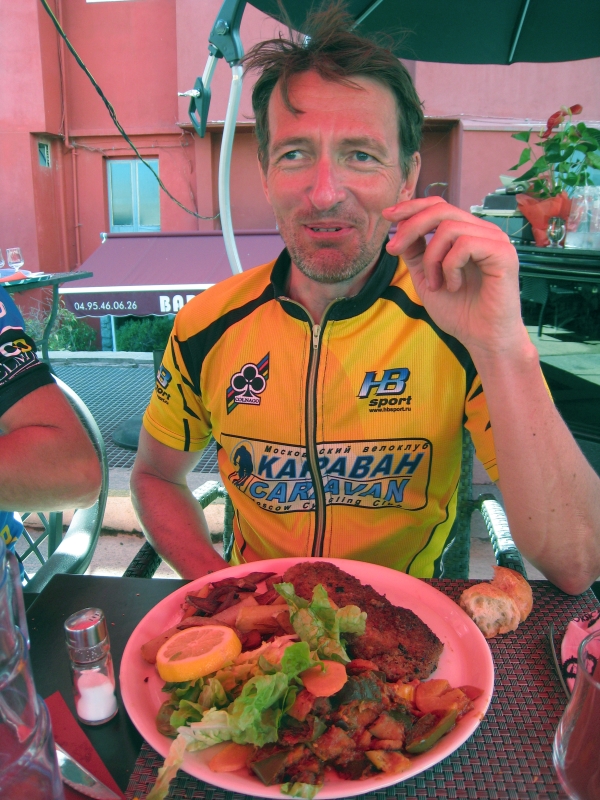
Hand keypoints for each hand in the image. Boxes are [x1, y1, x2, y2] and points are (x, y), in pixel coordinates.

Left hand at [383, 197, 527, 357]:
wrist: (482, 338)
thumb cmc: (459, 312)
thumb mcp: (426, 278)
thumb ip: (415, 252)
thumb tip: (400, 226)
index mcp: (467, 233)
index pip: (439, 206)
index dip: (412, 207)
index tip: (387, 216)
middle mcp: (483, 231)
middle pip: (441, 210)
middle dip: (410, 227)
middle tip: (393, 249)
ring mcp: (495, 240)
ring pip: (449, 229)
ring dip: (432, 259)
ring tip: (435, 284)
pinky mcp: (503, 253)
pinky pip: (465, 245)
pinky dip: (450, 267)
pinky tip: (453, 286)